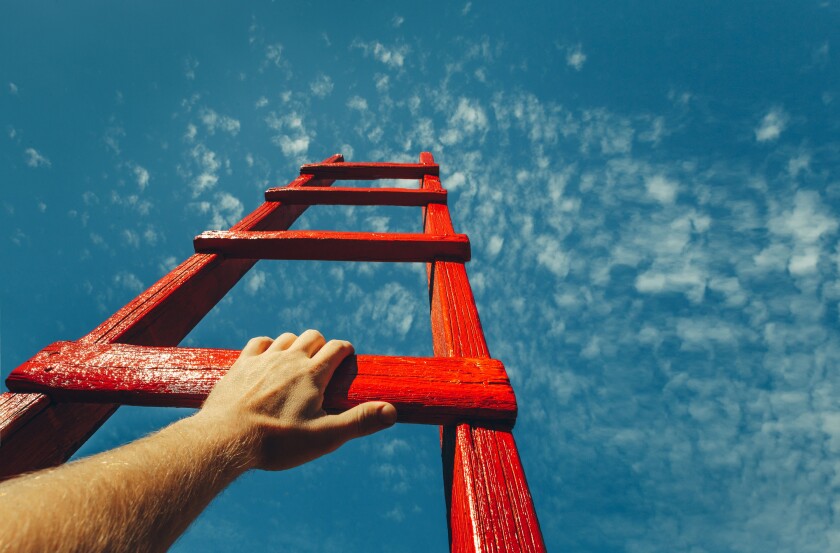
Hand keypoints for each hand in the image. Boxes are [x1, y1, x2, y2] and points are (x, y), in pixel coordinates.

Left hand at [197, 330, 397, 470]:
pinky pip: (260, 342)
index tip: (347, 360)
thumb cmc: (277, 442)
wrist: (226, 439)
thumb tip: (392, 411)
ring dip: (296, 345)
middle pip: (313, 336)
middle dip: (322, 346)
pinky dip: (268, 346)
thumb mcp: (324, 437)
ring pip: (287, 338)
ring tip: (297, 363)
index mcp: (312, 374)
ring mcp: (263, 360)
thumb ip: (359, 422)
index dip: (345, 351)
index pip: (337, 348)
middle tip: (323, 365)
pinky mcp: (241, 365)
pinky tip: (268, 359)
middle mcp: (289, 359)